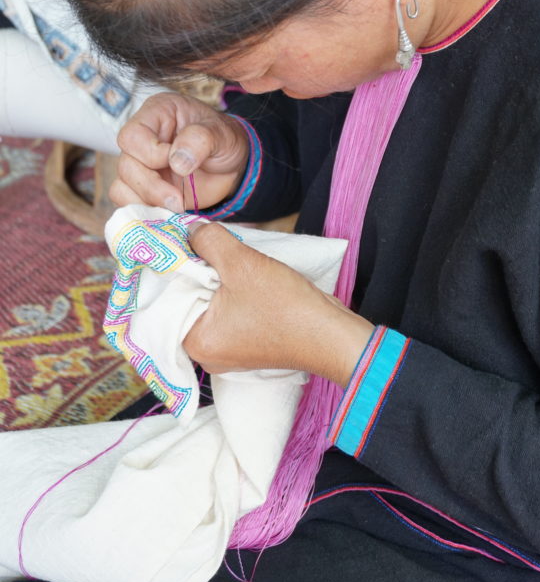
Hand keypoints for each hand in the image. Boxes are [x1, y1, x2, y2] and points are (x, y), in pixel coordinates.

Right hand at [111, 92, 249, 211]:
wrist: (233, 167)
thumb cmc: (225, 141)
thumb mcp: (223, 134)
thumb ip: (201, 140)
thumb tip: (177, 162)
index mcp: (158, 114)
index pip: (133, 135)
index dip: (150, 154)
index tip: (179, 164)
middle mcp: (143, 138)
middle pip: (125, 164)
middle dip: (151, 187)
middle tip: (178, 199)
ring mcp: (141, 165)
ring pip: (122, 187)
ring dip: (148, 202)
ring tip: (177, 206)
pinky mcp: (144, 189)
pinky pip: (128, 202)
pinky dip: (145, 213)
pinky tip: (168, 213)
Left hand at [183, 223, 373, 386]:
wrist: (331, 335)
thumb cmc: (285, 306)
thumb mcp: (241, 263)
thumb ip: (209, 241)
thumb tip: (190, 230)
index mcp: (193, 341)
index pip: (165, 298)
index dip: (170, 266)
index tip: (176, 240)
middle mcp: (204, 352)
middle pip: (186, 300)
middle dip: (195, 270)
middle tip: (202, 242)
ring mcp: (227, 350)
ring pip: (208, 303)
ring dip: (216, 278)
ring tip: (225, 254)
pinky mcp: (247, 343)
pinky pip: (226, 311)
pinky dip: (230, 291)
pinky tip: (241, 272)